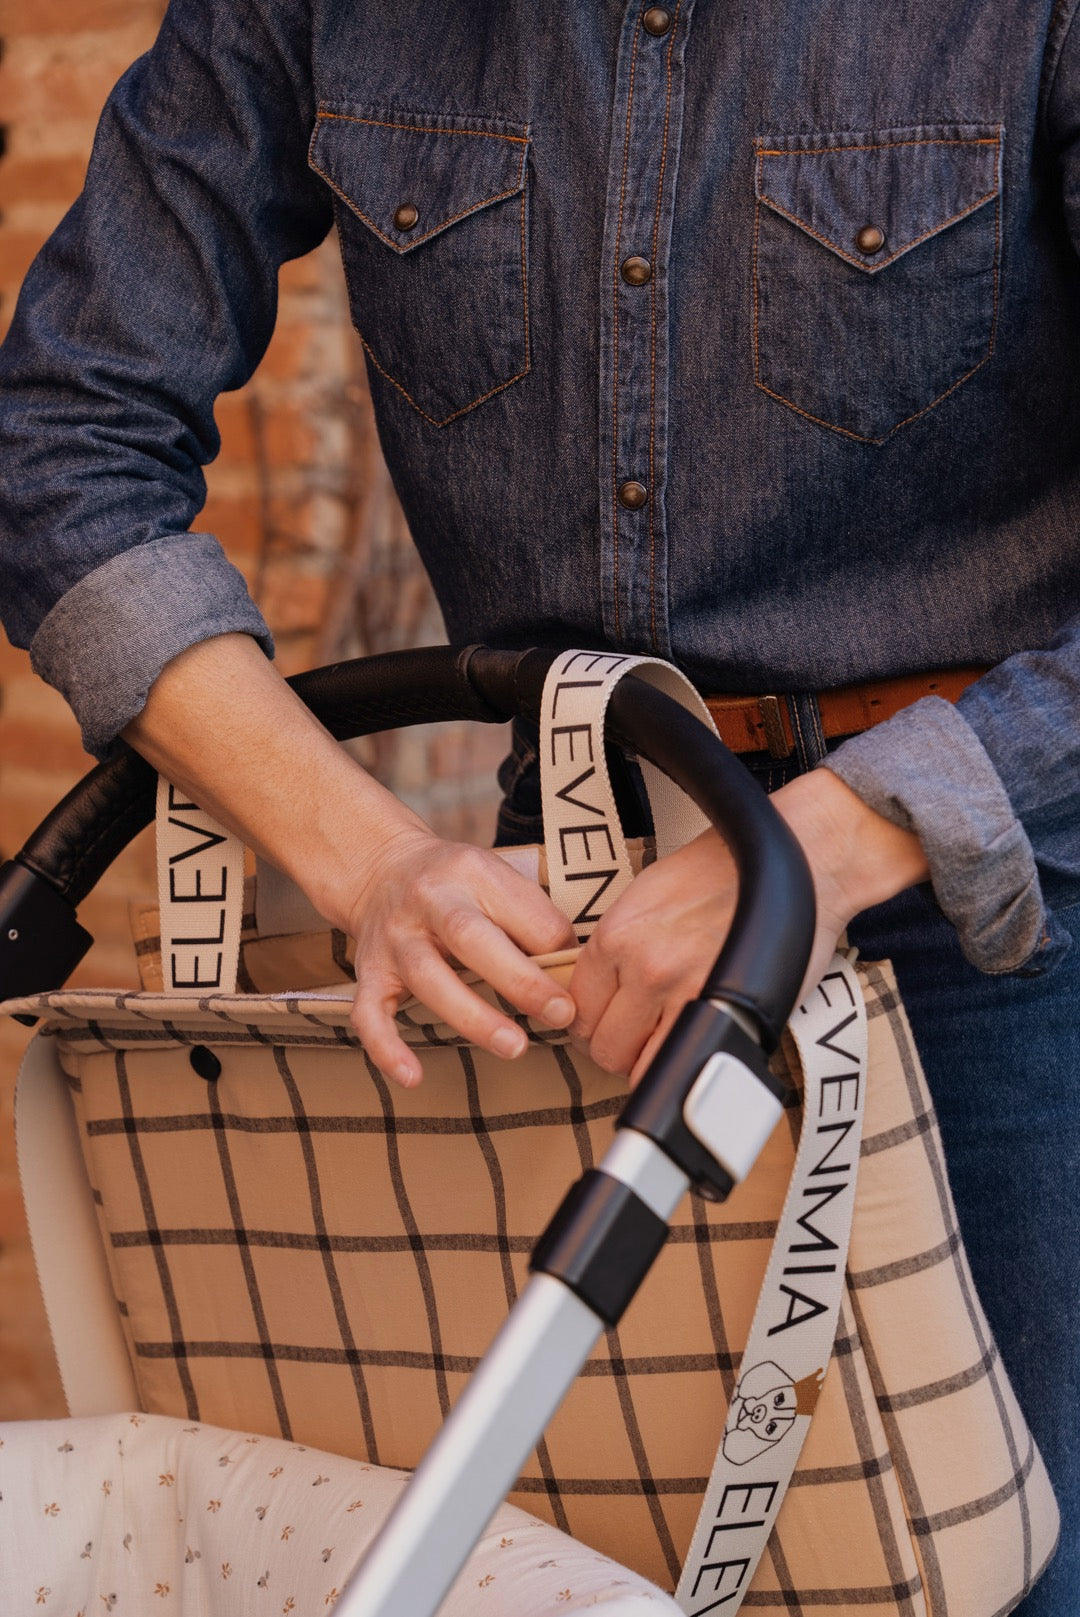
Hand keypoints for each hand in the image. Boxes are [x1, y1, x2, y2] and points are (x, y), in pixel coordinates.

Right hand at [344, 825, 575, 1086]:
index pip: (520, 909)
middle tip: (561, 1015)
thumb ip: (533, 918)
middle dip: (519, 981)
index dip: (555, 947)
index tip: (580, 982)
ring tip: (514, 1047)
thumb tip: (575, 974)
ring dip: (472, 1016)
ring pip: (427, 977)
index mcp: (470, 872)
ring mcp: (395, 939)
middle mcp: (427, 902)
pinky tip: (412, 1077)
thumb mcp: (496, 878)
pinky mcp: (370, 973)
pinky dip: (387, 1047)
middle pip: (469, 938)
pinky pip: (369, 1013)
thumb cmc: (457, 885)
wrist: (380, 870)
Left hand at [567, 769, 929, 1083]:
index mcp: (616, 934)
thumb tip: (604, 992)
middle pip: (601, 1044)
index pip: (578, 1007)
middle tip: (645, 1035)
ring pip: (634, 1065)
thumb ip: (620, 946)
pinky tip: (695, 1047)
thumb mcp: (650, 894)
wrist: (795, 860)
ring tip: (673, 1041)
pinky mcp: (724, 1011)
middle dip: (620, 1046)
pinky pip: (679, 1069)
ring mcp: (681, 993)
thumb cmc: (728, 873)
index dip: (595, 1020)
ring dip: (649, 1062)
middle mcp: (641, 966)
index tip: (613, 1021)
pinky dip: (683, 1068)